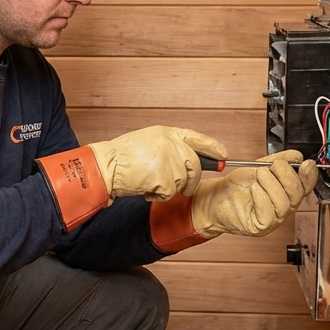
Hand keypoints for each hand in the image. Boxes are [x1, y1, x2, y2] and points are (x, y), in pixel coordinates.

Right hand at [88, 126, 226, 201]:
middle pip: (195, 166)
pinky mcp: (165, 177)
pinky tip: (143, 187)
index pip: (197, 139)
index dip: (213, 148)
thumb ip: (170, 149)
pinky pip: (169, 194)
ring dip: (167, 189)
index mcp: (167, 133)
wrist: (106, 166)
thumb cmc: (121, 157)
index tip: (223, 156)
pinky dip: (157, 196)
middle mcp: (171, 144)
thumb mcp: (148, 143)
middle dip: (192, 181)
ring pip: (182, 183)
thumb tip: (189, 162)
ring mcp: (170, 160)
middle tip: (186, 189)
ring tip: (147, 181)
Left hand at [191, 150, 317, 237]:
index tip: (305, 163)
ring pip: (284, 205)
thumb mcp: (258, 168)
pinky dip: (262, 197)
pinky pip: (268, 215)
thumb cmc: (234, 187)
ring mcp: (272, 220)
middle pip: (297, 195)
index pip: (305, 186)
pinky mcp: (259, 227)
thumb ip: (278, 161)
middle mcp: (281, 208)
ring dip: (272, 185)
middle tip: (272, 166)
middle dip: (286, 176)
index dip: (309, 175)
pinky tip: (253, 189)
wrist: (213, 198)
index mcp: (285, 194)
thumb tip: (296, 156)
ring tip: (258, 176)